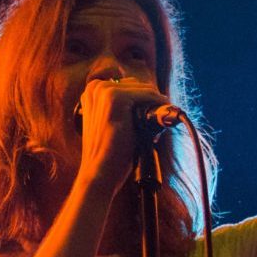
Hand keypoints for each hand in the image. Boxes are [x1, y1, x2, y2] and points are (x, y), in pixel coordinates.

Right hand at [74, 77, 167, 192]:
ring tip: (158, 122)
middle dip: (149, 101)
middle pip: (135, 85)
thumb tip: (156, 103)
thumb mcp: (112, 124)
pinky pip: (147, 94)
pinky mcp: (115, 98)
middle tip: (156, 121)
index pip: (127, 86)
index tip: (153, 112)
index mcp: (92, 92)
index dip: (142, 99)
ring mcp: (104, 91)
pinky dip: (158, 102)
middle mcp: (96, 87)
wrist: (100, 171)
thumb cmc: (109, 152)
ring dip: (154, 103)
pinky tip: (164, 113)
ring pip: (142, 89)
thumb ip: (126, 110)